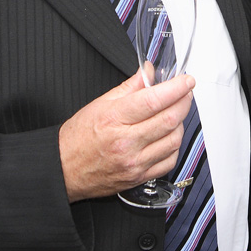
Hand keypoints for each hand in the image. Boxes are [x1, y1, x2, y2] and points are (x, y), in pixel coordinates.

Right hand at [59, 69, 194, 201]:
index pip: (154, 100)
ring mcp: (135, 162)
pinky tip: (168, 136)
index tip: (187, 81)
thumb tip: (149, 72)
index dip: (176, 88)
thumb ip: (130, 86)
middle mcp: (126, 142)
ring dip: (180, 123)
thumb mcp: (100, 103)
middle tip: (186, 93)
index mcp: (114, 119)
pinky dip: (174, 146)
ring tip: (174, 113)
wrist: (63, 169)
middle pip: (169, 119)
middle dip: (184, 102)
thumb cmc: (78, 137)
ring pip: (174, 140)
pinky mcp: (139, 177)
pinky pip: (170, 161)